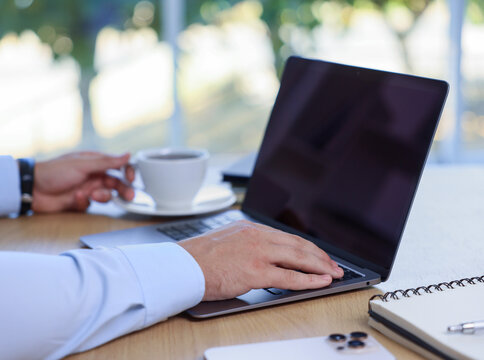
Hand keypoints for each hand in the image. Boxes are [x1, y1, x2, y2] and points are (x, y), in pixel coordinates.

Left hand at [31, 151, 134, 212]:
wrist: (32, 189)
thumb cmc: (54, 172)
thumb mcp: (82, 165)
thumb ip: (107, 162)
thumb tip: (127, 154)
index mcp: (95, 162)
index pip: (119, 165)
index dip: (128, 171)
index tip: (133, 178)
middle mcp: (93, 175)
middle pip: (116, 183)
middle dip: (123, 190)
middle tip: (129, 196)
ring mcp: (87, 188)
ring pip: (106, 196)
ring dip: (102, 197)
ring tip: (92, 195)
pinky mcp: (79, 202)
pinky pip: (90, 205)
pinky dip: (84, 202)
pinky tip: (75, 198)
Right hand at [179, 220, 343, 300]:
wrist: (182, 266)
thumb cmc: (197, 258)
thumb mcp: (224, 241)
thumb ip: (244, 244)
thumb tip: (259, 256)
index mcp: (249, 228)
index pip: (285, 236)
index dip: (305, 246)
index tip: (316, 253)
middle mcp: (256, 236)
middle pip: (297, 244)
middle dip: (319, 255)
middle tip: (333, 264)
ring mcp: (258, 253)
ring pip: (298, 257)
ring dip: (320, 266)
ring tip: (334, 273)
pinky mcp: (256, 271)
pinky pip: (289, 276)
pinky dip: (309, 280)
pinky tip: (321, 282)